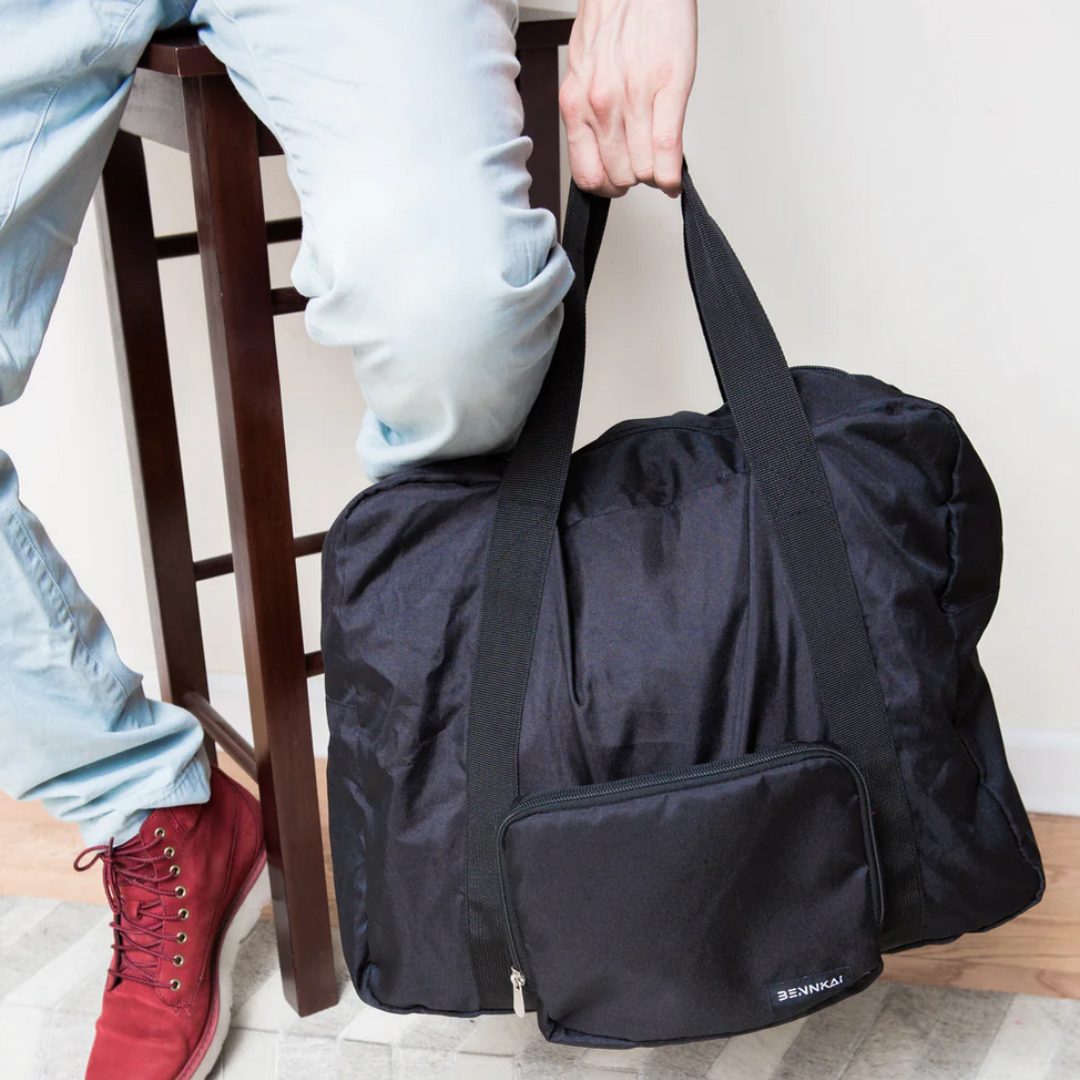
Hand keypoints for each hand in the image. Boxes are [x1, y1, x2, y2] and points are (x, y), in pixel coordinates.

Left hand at [559, 0, 697, 197]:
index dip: (607, 187)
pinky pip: (667, 149)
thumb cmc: (615, 21)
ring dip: (655, 175)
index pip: (588, 174)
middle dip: (634, 179)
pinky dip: (673, 173)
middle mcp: (601, 104)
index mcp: (577, 102)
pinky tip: (675, 176)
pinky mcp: (668, 87)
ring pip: (643, 170)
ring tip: (660, 160)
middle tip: (643, 165)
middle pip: (619, 178)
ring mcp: (634, 98)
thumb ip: (588, 113)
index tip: (619, 182)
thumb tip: (600, 150)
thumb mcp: (585, 73)